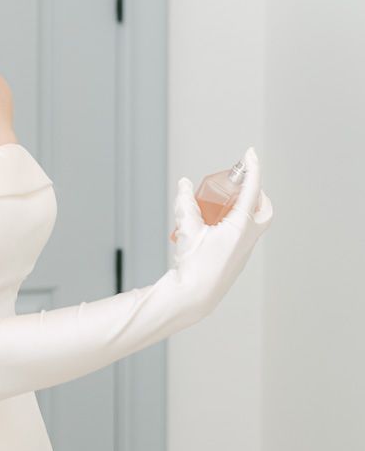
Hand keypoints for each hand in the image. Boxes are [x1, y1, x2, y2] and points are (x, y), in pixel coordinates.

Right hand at [171, 147, 273, 317]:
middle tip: (239, 186)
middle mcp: (247, 238)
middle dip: (256, 194)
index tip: (249, 153)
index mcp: (240, 227)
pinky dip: (233, 224)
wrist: (193, 297)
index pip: (252, 190)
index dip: (252, 168)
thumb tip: (186, 185)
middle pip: (265, 210)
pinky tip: (212, 226)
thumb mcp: (187, 228)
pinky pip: (242, 235)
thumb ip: (186, 202)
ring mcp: (244, 250)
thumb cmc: (193, 264)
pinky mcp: (236, 259)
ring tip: (221, 205)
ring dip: (244, 209)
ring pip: (255, 223)